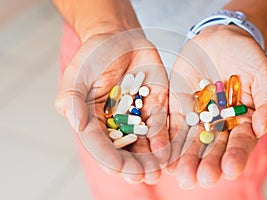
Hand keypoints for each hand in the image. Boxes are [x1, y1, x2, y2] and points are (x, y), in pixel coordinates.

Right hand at [55, 29, 169, 183]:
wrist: (119, 40)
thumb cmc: (93, 57)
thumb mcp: (77, 75)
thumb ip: (72, 99)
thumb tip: (77, 124)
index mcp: (94, 122)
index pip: (101, 145)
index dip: (111, 158)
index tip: (121, 170)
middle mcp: (116, 124)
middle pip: (125, 150)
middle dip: (135, 165)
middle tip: (145, 176)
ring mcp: (137, 116)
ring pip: (145, 142)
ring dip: (152, 157)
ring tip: (158, 170)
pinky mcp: (155, 106)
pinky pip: (160, 124)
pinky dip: (164, 136)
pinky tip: (167, 149)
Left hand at [168, 25, 266, 187]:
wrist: (218, 39)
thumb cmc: (245, 56)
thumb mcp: (263, 75)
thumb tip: (263, 127)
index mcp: (242, 121)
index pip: (240, 142)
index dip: (236, 156)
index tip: (231, 170)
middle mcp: (218, 124)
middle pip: (212, 148)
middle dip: (206, 163)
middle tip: (200, 179)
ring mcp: (196, 117)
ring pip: (190, 141)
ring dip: (184, 158)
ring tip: (180, 175)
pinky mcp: (177, 107)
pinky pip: (171, 124)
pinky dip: (167, 139)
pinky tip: (162, 154)